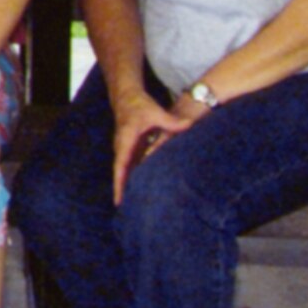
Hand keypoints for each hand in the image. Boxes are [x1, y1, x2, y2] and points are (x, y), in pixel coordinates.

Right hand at [110, 85, 191, 203]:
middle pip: (121, 173)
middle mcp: (122, 147)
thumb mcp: (156, 112)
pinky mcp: (129, 147)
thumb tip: (189, 125)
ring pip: (124, 170)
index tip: (118, 201)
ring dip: (126, 185)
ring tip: (133, 205)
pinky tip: (139, 188)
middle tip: (127, 212)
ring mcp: (124, 148)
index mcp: (126, 140)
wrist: (127, 96)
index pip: (120, 166)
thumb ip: (172, 122)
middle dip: (122, 191)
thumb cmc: (139, 104)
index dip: (119, 184)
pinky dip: (131, 177)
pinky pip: (129, 165)